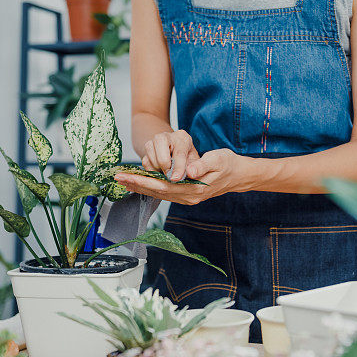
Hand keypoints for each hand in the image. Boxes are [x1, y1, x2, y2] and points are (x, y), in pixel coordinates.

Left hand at [115, 149, 252, 204]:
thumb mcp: (219, 159)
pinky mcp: (185, 195)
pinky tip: (139, 182)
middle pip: (157, 192)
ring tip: (123, 180)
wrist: (239, 175)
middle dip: (136, 184)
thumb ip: (203, 164)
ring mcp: (186, 198)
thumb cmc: (229, 164)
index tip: (128, 176)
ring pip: (158, 194)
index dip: (144, 181)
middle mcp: (188, 197)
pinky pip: (164, 192)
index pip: (164, 186)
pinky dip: (149, 187)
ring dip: (140, 187)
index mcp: (195, 189)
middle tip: (117, 178)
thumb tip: (188, 171)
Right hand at [141, 130, 199, 181]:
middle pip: (161, 147)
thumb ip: (199, 167)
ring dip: (158, 169)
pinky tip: (161, 172)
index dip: (178, 167)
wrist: (178, 158)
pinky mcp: (146, 150)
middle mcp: (166, 136)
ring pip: (151, 155)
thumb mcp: (198, 164)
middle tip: (170, 176)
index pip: (179, 152)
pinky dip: (152, 170)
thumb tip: (191, 173)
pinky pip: (145, 162)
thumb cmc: (189, 161)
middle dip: (165, 165)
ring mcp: (154, 141)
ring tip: (168, 173)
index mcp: (182, 138)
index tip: (177, 179)